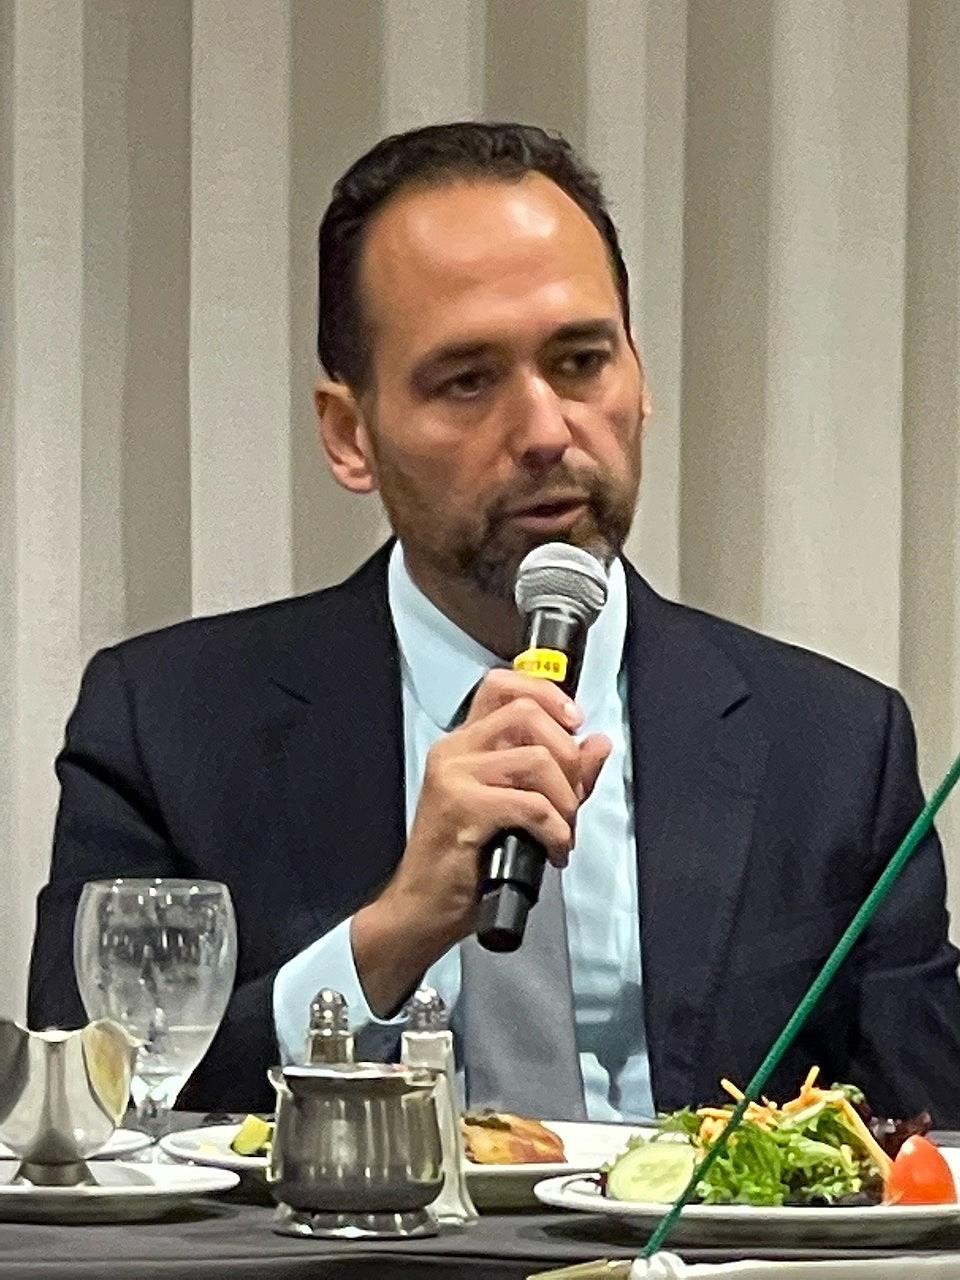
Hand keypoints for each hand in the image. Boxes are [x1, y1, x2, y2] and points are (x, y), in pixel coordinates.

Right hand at [351, 667, 611, 1013]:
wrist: (423, 908)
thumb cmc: (465, 864)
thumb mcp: (521, 810)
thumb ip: (561, 773)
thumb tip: (598, 743)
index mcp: (465, 745)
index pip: (503, 686)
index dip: (547, 693)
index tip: (574, 722)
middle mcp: (455, 752)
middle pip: (527, 713)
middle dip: (567, 756)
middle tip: (571, 797)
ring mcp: (454, 777)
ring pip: (536, 759)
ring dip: (565, 800)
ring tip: (561, 831)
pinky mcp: (461, 808)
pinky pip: (531, 804)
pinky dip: (555, 829)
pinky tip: (552, 850)